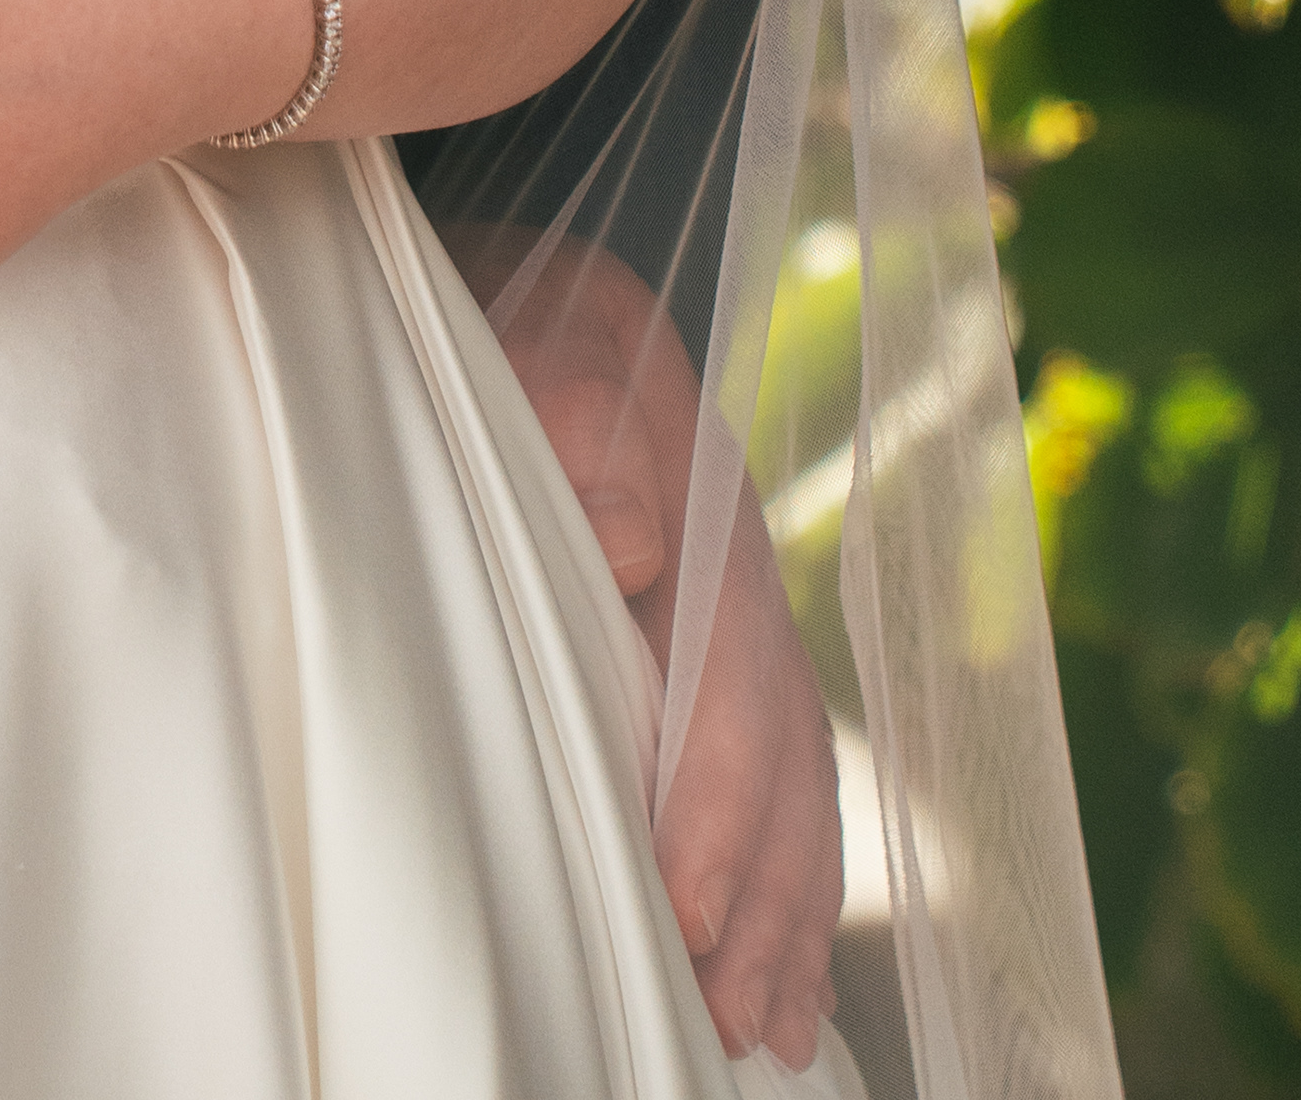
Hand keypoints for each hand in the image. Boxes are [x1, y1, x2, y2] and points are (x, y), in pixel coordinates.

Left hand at [458, 241, 841, 1073]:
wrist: (529, 276)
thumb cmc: (506, 310)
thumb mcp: (531, 326)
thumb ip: (573, 406)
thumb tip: (626, 533)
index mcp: (703, 502)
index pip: (729, 681)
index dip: (712, 803)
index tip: (679, 904)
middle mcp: (738, 568)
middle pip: (778, 755)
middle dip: (761, 896)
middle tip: (729, 1018)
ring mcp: (738, 608)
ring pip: (794, 782)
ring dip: (787, 912)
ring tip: (769, 1031)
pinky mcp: (716, 641)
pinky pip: (784, 773)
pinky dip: (793, 877)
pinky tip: (784, 967)